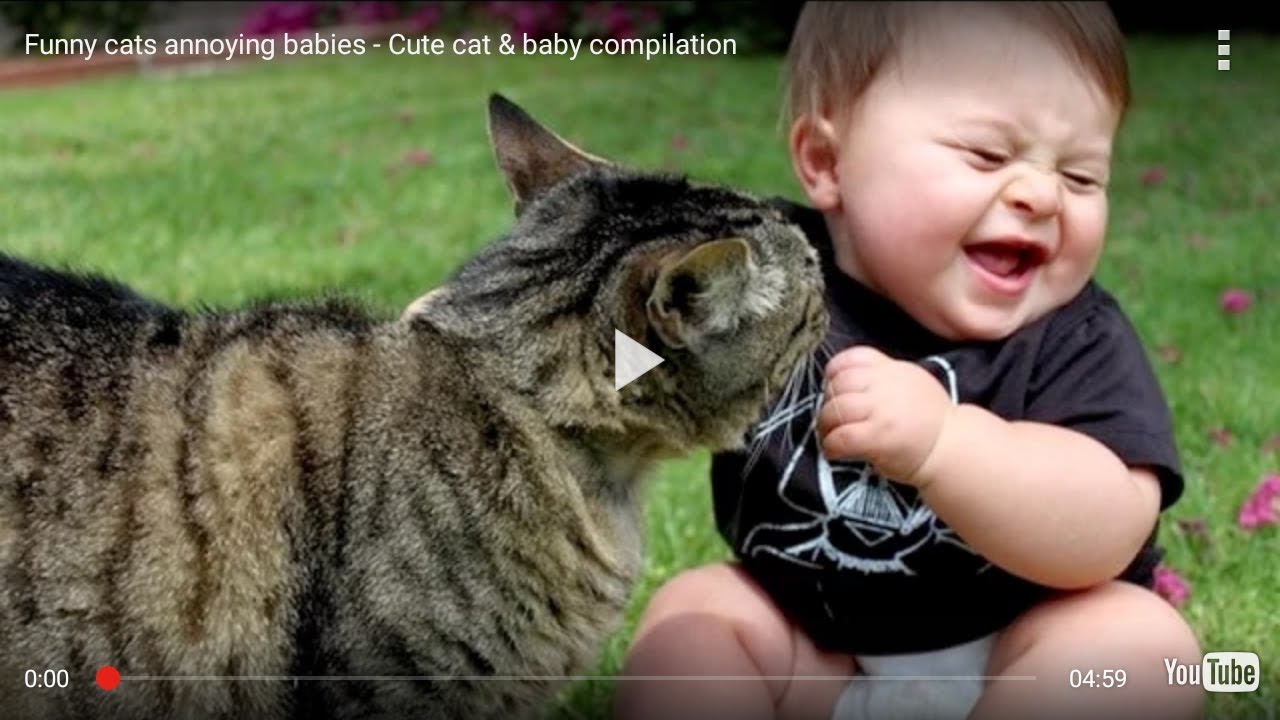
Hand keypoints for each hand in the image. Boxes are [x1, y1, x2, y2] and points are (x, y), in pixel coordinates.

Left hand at [816, 346, 954, 486]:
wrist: (952, 449)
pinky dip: (831, 445)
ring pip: (836, 409)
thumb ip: (882, 377)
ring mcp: (882, 411)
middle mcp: (886, 385)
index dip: (835, 373)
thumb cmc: (926, 421)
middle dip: (828, 402)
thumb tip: (843, 380)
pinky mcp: (878, 437)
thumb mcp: (910, 383)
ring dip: (826, 426)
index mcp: (893, 369)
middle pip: (839, 384)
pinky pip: (841, 437)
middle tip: (831, 419)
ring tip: (830, 436)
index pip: (853, 357)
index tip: (835, 390)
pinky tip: (835, 451)